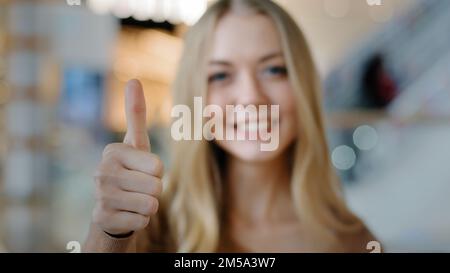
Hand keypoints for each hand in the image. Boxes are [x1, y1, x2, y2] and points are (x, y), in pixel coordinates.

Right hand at [92, 79, 163, 235]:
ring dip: (147, 206)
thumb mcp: (136, 144)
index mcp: (113, 151)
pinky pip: (142, 221)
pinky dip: (140, 220)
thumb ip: (135, 114)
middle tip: (137, 188)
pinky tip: (125, 214)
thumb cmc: (130, 171)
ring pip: (151, 205)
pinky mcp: (102, 218)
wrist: (111, 207)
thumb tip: (133, 79)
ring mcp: (100, 195)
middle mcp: (102, 171)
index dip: (156, 172)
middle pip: (156, 186)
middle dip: (154, 191)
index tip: (141, 170)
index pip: (158, 166)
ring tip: (132, 200)